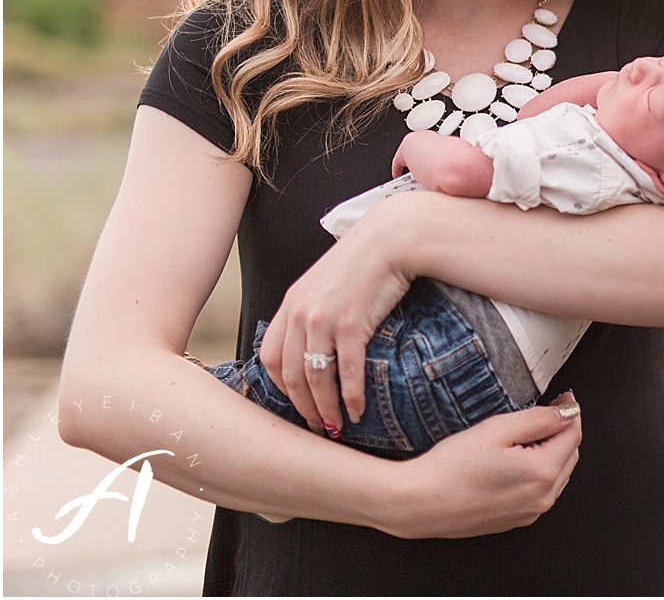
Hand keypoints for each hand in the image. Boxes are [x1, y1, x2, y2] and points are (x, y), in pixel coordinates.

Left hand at [260, 196, 415, 435]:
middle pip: (291, 375)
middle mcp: (300, 313)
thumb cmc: (365, 260)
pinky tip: (358, 408)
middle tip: (316, 427)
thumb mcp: (326, 282)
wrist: (393, 237)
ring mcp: (324, 318)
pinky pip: (346, 370)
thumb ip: (313, 308)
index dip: (280, 388)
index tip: (297, 404)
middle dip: (302, 407)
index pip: (269, 357)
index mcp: (291, 304)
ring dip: (325, 409)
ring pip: (315, 378)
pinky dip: (350, 395)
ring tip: (336, 426)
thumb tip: (315, 339)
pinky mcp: (351, 323)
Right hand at [380, 394, 582, 538]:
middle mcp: (541, 498)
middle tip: (548, 410)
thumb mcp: (497, 429)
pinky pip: (541, 492)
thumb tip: (566, 413)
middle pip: (569, 455)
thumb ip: (538, 419)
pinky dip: (540, 472)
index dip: (570, 412)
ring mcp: (529, 512)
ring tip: (529, 434)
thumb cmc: (450, 468)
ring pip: (558, 475)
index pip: (573, 435)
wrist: (419, 503)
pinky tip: (518, 460)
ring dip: (553, 452)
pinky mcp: (516, 520)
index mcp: (541, 473)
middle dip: (563, 431)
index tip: (564, 398)